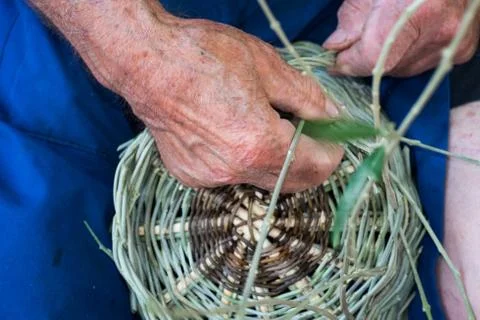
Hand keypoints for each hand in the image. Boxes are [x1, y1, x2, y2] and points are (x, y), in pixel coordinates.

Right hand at [74, 2, 342, 191]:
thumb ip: (307, 98)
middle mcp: (236, 171)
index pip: (317, 166)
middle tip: (309, 135)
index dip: (333, 152)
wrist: (145, 62)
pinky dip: (242, 160)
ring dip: (275, 161)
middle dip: (310, 163)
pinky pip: (230, 175)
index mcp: (261, 144)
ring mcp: (210, 177)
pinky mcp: (190, 175)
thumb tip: (332, 116)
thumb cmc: (204, 56)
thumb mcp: (267, 67)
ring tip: (265, 126)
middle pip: (292, 183)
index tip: (334, 137)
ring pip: (260, 180)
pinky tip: (229, 132)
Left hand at [324, 0, 479, 76]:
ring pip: (402, 70)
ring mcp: (453, 45)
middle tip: (355, 49)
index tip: (334, 63)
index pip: (371, 56)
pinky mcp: (462, 52)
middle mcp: (439, 31)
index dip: (349, 62)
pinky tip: (406, 39)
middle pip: (386, 66)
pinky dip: (406, 57)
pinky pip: (421, 66)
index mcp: (417, 10)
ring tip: (385, 35)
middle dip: (365, 60)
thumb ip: (352, 19)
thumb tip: (334, 47)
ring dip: (386, 60)